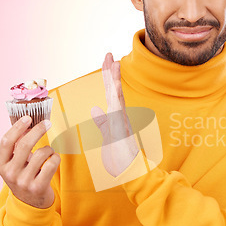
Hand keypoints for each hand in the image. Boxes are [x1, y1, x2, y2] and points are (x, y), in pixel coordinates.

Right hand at [0, 116, 59, 207]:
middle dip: (37, 130)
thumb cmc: (24, 176)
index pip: (6, 141)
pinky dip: (55, 158)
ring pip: (41, 154)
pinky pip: (51, 164)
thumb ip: (18, 146)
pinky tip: (53, 160)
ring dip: (49, 149)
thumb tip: (28, 123)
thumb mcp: (15, 163)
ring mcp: (23, 182)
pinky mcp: (38, 187)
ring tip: (48, 153)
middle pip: (24, 145)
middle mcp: (10, 173)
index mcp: (1, 165)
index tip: (28, 117)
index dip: (17, 127)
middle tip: (47, 123)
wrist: (30, 204)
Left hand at [91, 52, 138, 176]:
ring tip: (113, 62)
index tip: (107, 62)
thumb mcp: (107, 135)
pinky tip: (115, 83)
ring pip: (117, 94)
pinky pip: (118, 108)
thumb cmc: (120, 156)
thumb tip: (94, 108)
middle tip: (108, 54)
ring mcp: (121, 119)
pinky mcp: (121, 126)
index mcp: (115, 115)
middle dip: (110, 71)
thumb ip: (101, 122)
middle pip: (114, 89)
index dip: (108, 77)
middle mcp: (120, 115)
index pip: (110, 92)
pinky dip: (116, 95)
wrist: (130, 172)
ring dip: (115, 78)